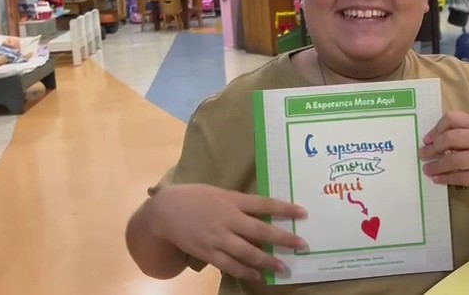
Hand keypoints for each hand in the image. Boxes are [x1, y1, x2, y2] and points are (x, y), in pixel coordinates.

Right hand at [147, 184, 307, 280]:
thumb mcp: (218, 192)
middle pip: (261, 230)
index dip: (285, 208)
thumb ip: (239, 202)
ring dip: (268, 261)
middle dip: (284, 239)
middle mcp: (227, 219)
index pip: (264, 204)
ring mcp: (218, 238)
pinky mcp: (208, 253)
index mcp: (232, 200)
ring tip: (284, 268)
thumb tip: (263, 210)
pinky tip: (258, 275)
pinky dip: (245, 271)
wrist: (164, 211)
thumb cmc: (194, 197)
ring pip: (248, 252)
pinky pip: (230, 265)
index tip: (303, 213)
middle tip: (303, 246)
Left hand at [418, 111, 468, 192]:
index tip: (427, 139)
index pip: (454, 118)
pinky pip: (460, 177)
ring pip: (454, 160)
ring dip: (436, 166)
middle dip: (433, 148)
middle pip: (451, 139)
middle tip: (422, 155)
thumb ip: (460, 133)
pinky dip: (445, 178)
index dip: (437, 128)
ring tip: (426, 169)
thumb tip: (430, 142)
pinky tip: (437, 179)